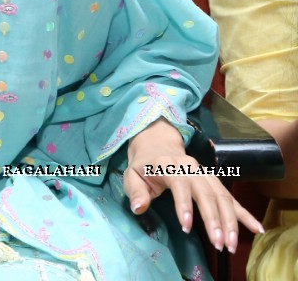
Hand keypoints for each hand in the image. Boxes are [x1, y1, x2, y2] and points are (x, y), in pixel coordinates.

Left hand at [123, 119, 263, 252]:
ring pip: (222, 197)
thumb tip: (139, 208)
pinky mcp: (214, 182)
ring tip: (232, 245)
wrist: (156, 144)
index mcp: (169, 165)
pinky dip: (244, 214)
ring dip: (230, 221)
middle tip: (218, 243)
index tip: (187, 228)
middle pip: (207, 193)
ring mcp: (205, 174)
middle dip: (214, 219)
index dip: (184, 206)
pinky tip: (256, 228)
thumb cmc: (143, 165)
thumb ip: (135, 192)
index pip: (180, 185)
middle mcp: (191, 168)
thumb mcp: (131, 175)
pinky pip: (231, 198)